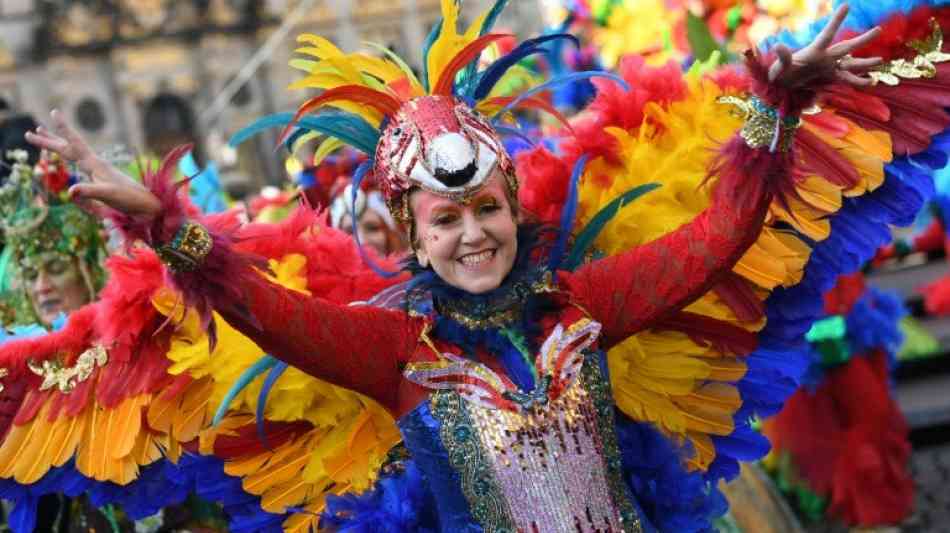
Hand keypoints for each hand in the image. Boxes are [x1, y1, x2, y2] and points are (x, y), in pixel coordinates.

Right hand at [25, 110, 160, 220]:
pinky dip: (70, 156)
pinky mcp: (102, 177)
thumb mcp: (108, 195)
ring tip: (43, 135)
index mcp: (96, 164)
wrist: (148, 205)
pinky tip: (71, 157)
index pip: (75, 143)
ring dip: (58, 144)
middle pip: (68, 147)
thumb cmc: (130, 199)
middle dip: (49, 140)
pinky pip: (80, 162)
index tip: (54, 112)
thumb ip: (89, 192)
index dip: (64, 128)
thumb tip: (70, 191)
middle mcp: (96, 164)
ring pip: (73, 153)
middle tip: (30, 131)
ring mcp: (99, 170)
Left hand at [768, 4, 882, 87]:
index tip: (847, 5)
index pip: (828, 34)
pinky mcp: (830, 78)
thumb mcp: (779, 66)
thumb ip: (782, 57)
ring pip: (851, 63)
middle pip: (847, 47)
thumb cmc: (778, 73)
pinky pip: (847, 80)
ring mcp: (829, 67)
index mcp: (814, 51)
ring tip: (881, 60)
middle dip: (863, 40)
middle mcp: (825, 57)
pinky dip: (858, 82)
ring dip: (865, 63)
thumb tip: (777, 45)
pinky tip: (871, 82)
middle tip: (879, 29)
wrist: (781, 86)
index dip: (837, 21)